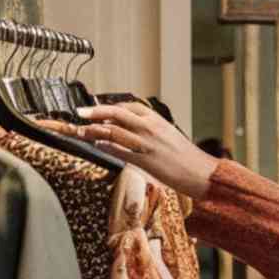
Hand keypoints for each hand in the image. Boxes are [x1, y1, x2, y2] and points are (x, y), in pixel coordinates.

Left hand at [61, 103, 219, 198]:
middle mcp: (149, 127)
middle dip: (94, 112)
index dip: (108, 106)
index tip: (95, 108)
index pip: (127, 106)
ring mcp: (146, 143)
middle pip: (116, 113)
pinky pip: (119, 149)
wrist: (199, 171)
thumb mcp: (167, 134)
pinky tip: (96, 144)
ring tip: (80, 130)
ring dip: (93, 130)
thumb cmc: (184, 156)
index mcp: (156, 119)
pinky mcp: (144, 159)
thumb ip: (147, 129)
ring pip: (113, 130)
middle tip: (79, 113)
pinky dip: (105, 145)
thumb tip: (125, 128)